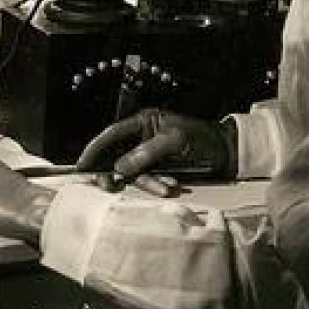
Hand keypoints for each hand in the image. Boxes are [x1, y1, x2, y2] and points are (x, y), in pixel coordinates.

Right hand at [77, 108, 236, 182]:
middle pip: (118, 156)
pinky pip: (150, 178)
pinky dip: (158, 184)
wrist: (228, 151)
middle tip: (110, 185)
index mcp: (143, 121)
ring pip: (136, 172)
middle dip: (116, 172)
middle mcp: (142, 136)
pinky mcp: (160, 167)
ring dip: (148, 181)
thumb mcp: (174, 142)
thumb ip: (146, 154)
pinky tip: (171, 186)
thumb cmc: (202, 138)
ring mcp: (150, 153)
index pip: (111, 134)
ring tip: (167, 187)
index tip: (81, 165)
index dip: (94, 149)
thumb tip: (120, 168)